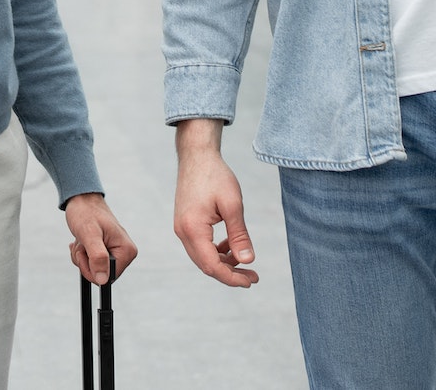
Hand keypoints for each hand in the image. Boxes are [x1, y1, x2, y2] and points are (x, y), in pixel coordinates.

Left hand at [64, 193, 136, 285]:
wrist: (81, 199)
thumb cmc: (86, 212)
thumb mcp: (89, 234)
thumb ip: (97, 257)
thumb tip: (103, 280)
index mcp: (127, 250)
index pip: (109, 278)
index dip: (92, 270)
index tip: (84, 253)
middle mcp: (125, 252)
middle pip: (101, 275)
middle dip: (85, 262)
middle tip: (83, 244)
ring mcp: (116, 252)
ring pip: (94, 270)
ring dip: (82, 257)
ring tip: (82, 240)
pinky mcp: (107, 251)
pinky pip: (92, 264)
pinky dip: (82, 255)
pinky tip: (81, 242)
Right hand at [173, 120, 258, 287]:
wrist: (197, 156)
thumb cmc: (215, 176)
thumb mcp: (233, 205)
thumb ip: (239, 235)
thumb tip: (248, 260)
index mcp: (193, 229)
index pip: (212, 265)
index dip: (232, 278)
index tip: (252, 280)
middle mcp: (182, 232)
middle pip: (206, 265)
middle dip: (230, 273)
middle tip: (253, 276)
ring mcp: (181, 228)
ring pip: (202, 257)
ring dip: (224, 262)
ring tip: (245, 260)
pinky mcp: (185, 223)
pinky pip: (200, 246)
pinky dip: (216, 251)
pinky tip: (231, 245)